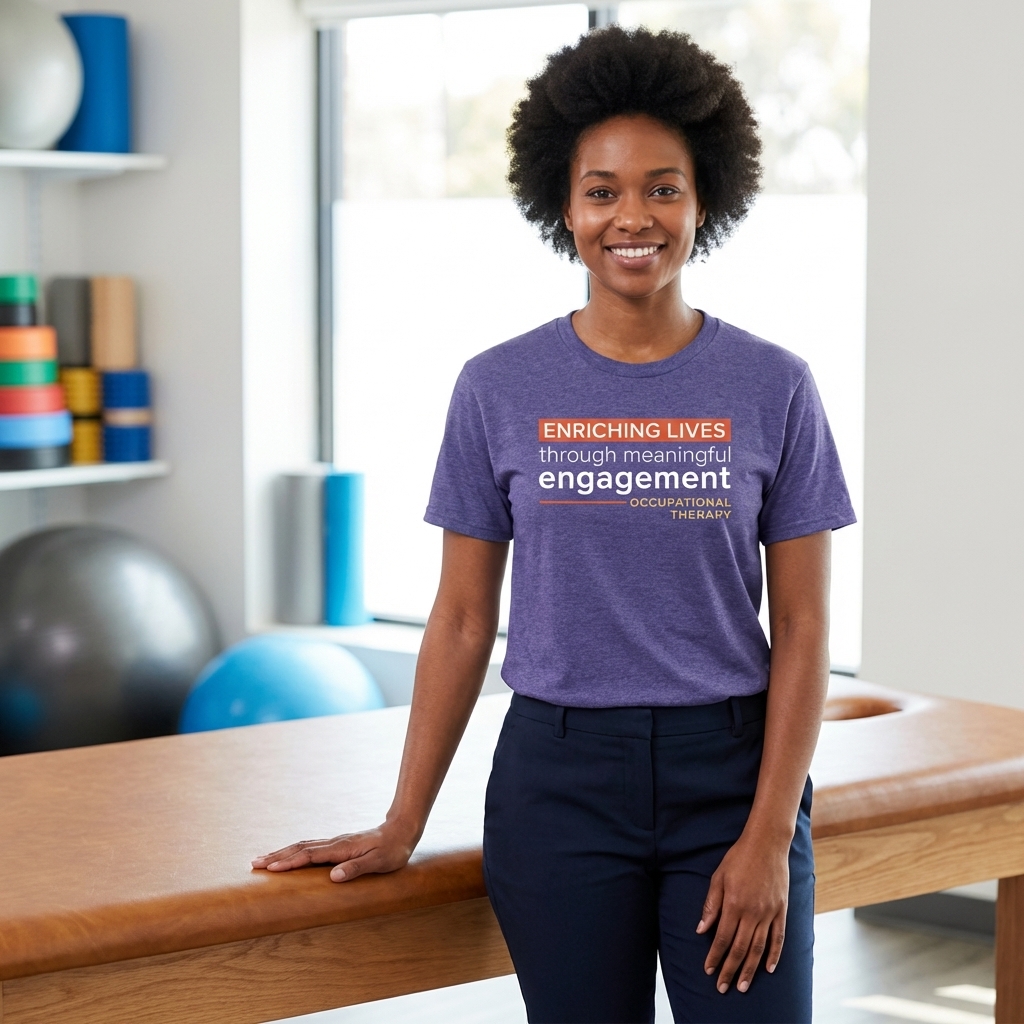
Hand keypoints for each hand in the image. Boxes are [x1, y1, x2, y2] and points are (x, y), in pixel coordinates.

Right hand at [251, 821, 416, 881]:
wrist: (402, 830)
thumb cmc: (393, 849)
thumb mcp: (379, 862)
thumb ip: (356, 868)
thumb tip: (334, 876)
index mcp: (341, 848)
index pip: (309, 855)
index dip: (289, 862)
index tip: (270, 868)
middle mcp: (335, 843)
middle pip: (300, 848)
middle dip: (277, 855)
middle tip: (254, 863)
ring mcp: (335, 842)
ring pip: (303, 845)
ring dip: (282, 852)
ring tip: (263, 859)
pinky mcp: (338, 844)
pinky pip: (310, 847)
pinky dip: (295, 850)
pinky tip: (289, 855)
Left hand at [696, 830, 789, 993]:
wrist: (767, 844)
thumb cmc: (739, 858)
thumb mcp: (718, 877)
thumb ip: (711, 905)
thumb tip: (701, 929)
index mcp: (733, 904)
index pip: (721, 938)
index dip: (714, 957)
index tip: (709, 971)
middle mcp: (752, 912)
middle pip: (739, 948)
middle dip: (730, 970)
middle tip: (723, 988)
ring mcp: (769, 913)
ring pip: (758, 948)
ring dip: (750, 969)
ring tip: (743, 986)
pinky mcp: (782, 911)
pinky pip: (778, 938)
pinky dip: (774, 955)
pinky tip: (769, 969)